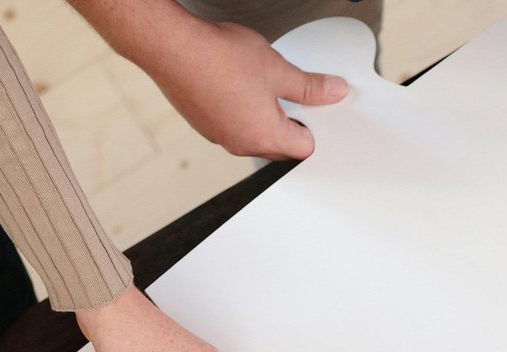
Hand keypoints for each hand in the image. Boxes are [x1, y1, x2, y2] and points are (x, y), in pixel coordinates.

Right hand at [77, 0, 346, 159]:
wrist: (172, 48)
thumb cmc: (218, 59)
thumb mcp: (278, 69)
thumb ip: (309, 87)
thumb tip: (334, 92)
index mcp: (264, 138)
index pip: (304, 149)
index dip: (316, 128)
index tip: (318, 110)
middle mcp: (241, 144)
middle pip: (279, 146)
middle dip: (292, 123)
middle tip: (294, 94)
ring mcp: (220, 136)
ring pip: (254, 134)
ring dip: (264, 116)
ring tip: (263, 85)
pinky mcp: (203, 123)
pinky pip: (232, 124)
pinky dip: (240, 110)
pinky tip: (237, 84)